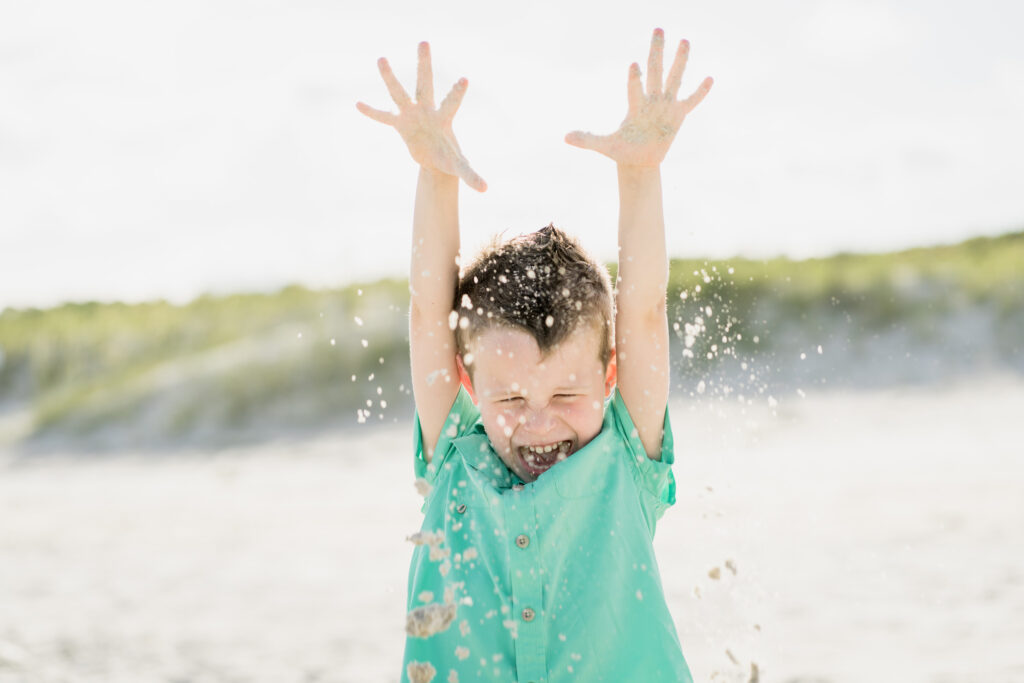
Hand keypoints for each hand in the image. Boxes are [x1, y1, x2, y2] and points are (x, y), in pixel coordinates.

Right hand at [356, 42, 486, 191]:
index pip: (451, 102)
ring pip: (399, 93)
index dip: (457, 92)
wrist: (436, 159)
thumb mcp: (459, 167)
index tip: (465, 79)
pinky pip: (383, 117)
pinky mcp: (400, 124)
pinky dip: (372, 112)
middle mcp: (427, 110)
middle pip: (424, 83)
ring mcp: (411, 115)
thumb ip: (471, 175)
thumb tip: (486, 190)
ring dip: (389, 77)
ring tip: (381, 58)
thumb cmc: (450, 157)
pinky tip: (358, 104)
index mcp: (444, 118)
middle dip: (424, 64)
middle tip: (424, 41)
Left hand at [565, 28, 712, 166]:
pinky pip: (691, 101)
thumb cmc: (622, 150)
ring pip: (674, 79)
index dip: (634, 78)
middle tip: (658, 29)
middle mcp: (651, 100)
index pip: (634, 87)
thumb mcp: (604, 146)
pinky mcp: (678, 115)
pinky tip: (709, 78)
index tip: (633, 65)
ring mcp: (665, 106)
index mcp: (634, 105)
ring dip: (680, 61)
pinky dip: (700, 92)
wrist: (638, 161)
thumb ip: (587, 139)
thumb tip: (564, 137)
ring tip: (684, 41)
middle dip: (656, 52)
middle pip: (655, 71)